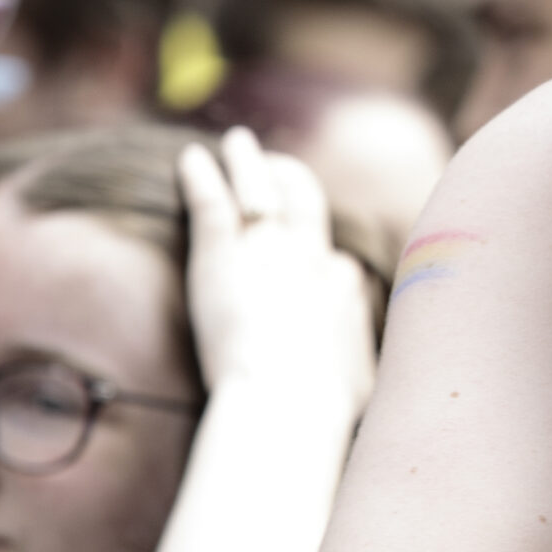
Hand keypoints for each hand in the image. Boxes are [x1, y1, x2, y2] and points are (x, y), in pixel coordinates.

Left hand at [179, 128, 374, 417]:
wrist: (289, 402)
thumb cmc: (324, 410)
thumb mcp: (361, 386)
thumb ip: (357, 369)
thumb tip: (362, 380)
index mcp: (344, 287)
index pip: (334, 260)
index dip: (317, 258)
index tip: (307, 259)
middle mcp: (311, 257)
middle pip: (306, 199)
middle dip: (293, 177)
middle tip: (277, 165)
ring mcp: (267, 250)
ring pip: (259, 187)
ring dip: (248, 159)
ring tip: (237, 141)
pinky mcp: (221, 254)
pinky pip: (212, 201)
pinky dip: (201, 176)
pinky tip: (189, 159)